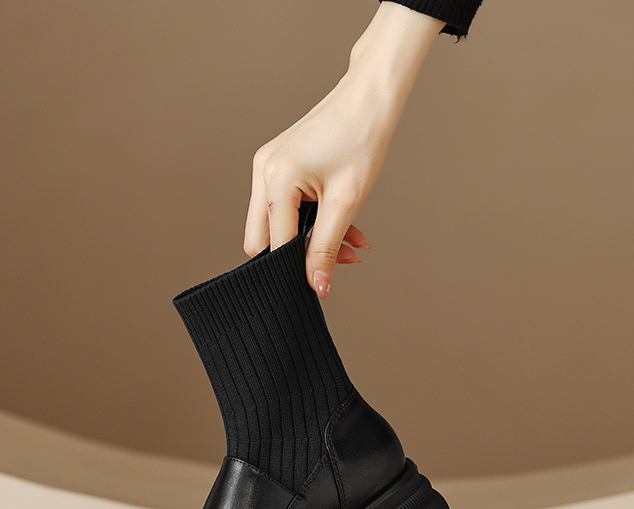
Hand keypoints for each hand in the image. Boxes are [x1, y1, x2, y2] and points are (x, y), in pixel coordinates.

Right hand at [243, 3, 444, 299]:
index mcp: (276, 180)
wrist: (370, 96)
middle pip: (263, 239)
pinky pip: (284, 205)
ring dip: (309, 238)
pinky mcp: (277, 164)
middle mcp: (263, 172)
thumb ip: (327, 248)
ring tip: (351, 241)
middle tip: (340, 257)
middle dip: (299, 255)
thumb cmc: (362, 137)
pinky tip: (342, 223)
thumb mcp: (347, 202)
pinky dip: (310, 219)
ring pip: (276, 224)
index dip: (298, 268)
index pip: (275, 245)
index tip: (323, 282)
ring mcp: (267, 166)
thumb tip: (317, 287)